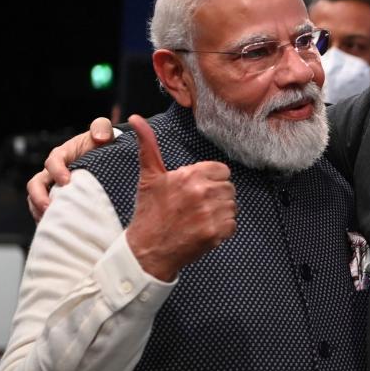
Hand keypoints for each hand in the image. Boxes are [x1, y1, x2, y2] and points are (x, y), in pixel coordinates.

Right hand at [26, 117, 115, 220]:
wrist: (108, 156)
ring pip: (36, 199)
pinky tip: (59, 228)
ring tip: (51, 222)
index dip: (56, 170)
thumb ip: (101, 128)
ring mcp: (54, 186)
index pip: (52, 161)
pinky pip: (48, 210)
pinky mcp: (60, 199)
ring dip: (40, 211)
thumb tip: (100, 137)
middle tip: (49, 208)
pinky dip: (50, 219)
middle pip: (35, 184)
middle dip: (39, 196)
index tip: (66, 181)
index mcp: (62, 155)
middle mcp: (54, 171)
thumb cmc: (103, 142)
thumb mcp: (102, 131)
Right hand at [125, 115, 236, 280]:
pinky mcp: (217, 232)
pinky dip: (222, 229)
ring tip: (199, 218)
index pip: (222, 170)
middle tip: (196, 206)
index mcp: (189, 176)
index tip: (197, 190)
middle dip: (216, 196)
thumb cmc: (150, 213)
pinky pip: (233, 224)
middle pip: (229, 187)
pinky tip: (204, 229)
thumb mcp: (149, 177)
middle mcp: (202, 192)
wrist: (147, 250)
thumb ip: (148, 146)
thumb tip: (136, 119)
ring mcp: (211, 213)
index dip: (211, 180)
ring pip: (232, 205)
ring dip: (220, 212)